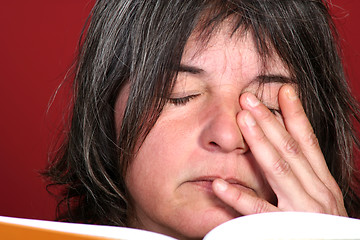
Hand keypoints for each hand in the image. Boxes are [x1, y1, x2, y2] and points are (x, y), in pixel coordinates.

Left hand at [212, 85, 347, 215]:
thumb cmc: (319, 227)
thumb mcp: (316, 197)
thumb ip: (301, 176)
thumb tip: (281, 148)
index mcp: (321, 181)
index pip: (307, 141)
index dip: (295, 114)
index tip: (283, 89)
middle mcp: (316, 191)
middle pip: (290, 148)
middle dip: (270, 121)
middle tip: (248, 97)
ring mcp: (304, 210)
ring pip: (279, 168)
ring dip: (259, 142)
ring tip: (241, 120)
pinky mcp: (287, 229)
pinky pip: (260, 212)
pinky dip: (239, 198)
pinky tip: (219, 185)